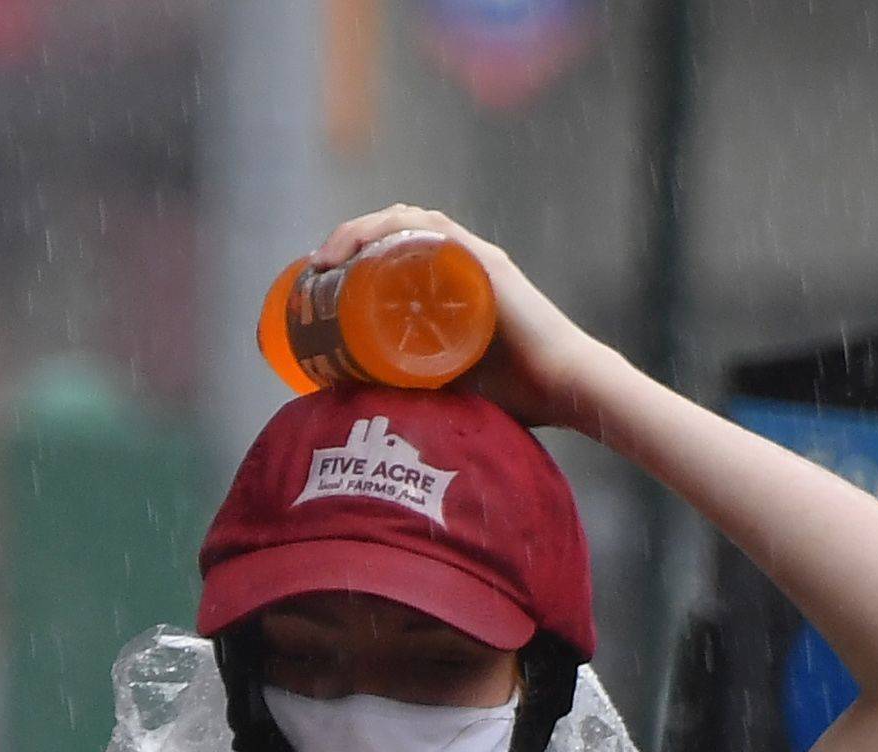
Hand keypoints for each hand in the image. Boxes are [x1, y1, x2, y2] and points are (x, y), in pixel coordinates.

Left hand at [310, 204, 627, 435]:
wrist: (561, 387)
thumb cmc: (510, 392)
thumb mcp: (439, 383)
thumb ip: (407, 384)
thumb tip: (353, 404)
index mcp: (448, 284)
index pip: (394, 248)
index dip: (353, 252)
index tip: (317, 280)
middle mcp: (459, 263)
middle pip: (394, 228)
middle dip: (348, 240)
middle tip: (316, 270)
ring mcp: (472, 258)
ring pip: (409, 220)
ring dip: (362, 229)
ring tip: (329, 258)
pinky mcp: (484, 264)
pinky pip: (435, 229)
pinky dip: (394, 228)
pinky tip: (365, 242)